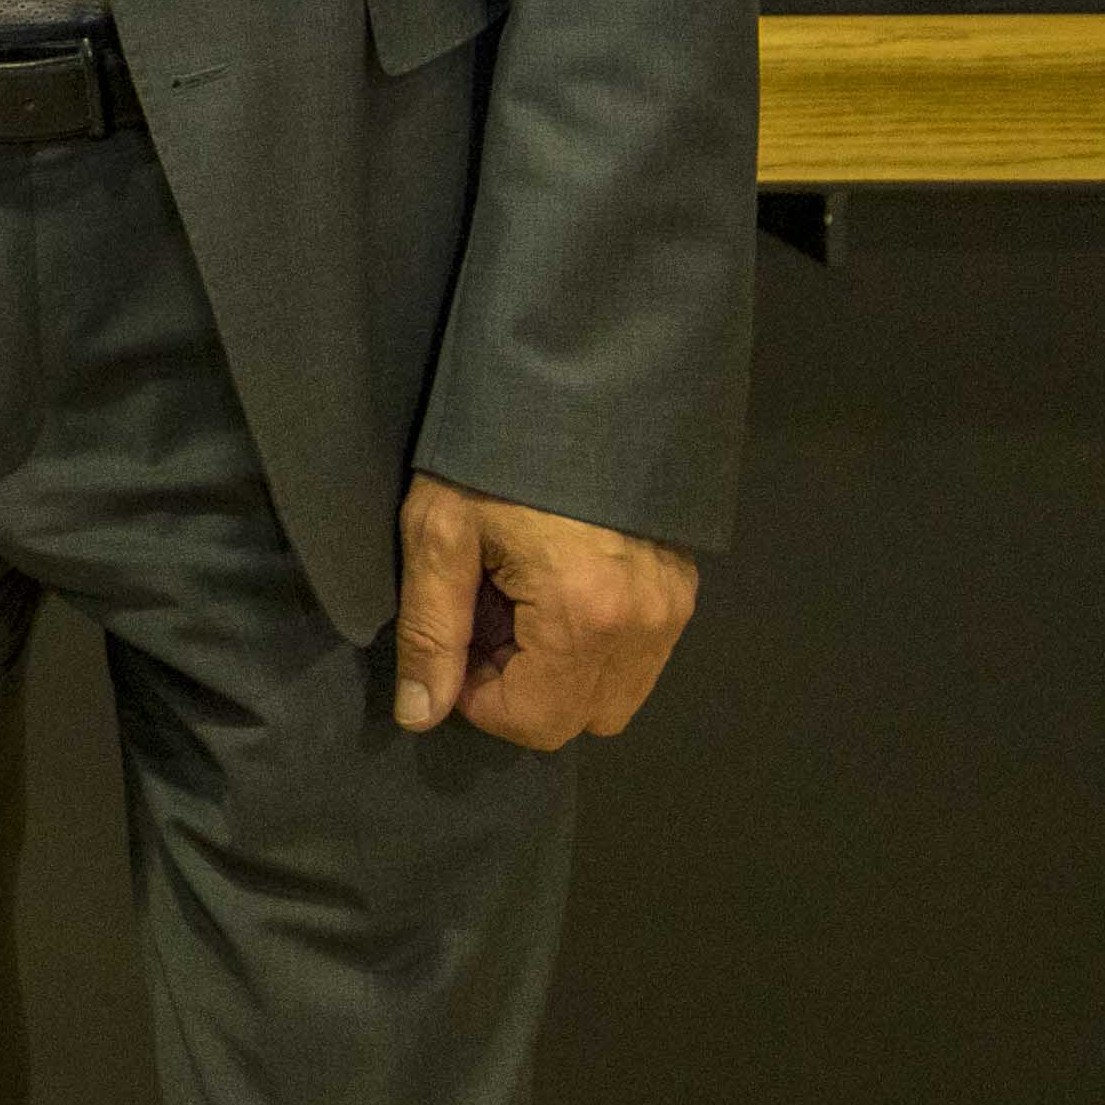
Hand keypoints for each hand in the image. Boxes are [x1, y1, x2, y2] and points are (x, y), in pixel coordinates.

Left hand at [393, 476, 700, 749]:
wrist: (570, 382)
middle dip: (524, 689)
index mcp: (583, 617)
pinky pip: (641, 658)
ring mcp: (673, 609)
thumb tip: (419, 715)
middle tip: (489, 621)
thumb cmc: (491, 453)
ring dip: (562, 673)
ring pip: (615, 695)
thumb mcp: (439, 533)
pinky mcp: (685, 589)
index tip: (458, 646)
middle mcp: (644, 626)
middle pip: (580, 718)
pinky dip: (597, 648)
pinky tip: (560, 589)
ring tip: (522, 603)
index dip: (482, 700)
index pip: (537, 722)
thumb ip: (431, 634)